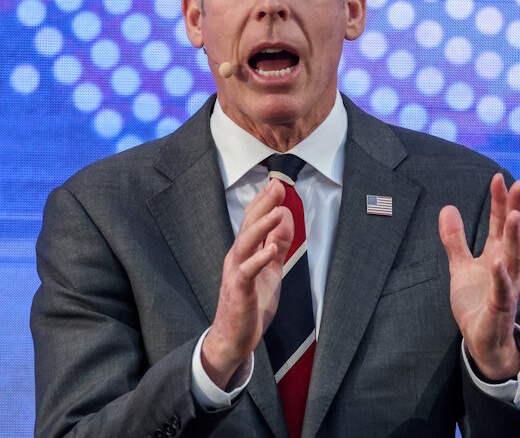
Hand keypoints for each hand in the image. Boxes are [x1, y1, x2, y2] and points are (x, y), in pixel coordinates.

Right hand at [201, 179, 294, 388]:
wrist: (234, 337)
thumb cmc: (251, 303)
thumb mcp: (271, 270)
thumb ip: (277, 244)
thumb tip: (285, 216)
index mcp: (244, 252)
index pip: (253, 221)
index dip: (264, 202)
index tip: (276, 183)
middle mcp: (237, 258)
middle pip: (248, 225)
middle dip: (263, 205)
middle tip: (276, 186)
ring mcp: (236, 273)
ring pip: (246, 243)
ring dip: (261, 226)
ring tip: (277, 211)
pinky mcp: (239, 291)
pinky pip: (248, 272)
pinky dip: (259, 259)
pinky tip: (271, 250)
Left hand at [438, 173, 519, 380]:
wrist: (482, 341)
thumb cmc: (476, 302)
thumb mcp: (460, 267)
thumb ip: (455, 240)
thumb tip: (447, 208)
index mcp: (496, 255)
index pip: (499, 223)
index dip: (500, 201)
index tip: (499, 178)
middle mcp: (506, 266)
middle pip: (512, 234)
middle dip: (515, 209)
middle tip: (519, 184)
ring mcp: (507, 286)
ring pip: (513, 257)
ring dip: (513, 236)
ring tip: (513, 214)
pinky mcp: (501, 306)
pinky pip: (502, 289)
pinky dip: (501, 275)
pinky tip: (498, 260)